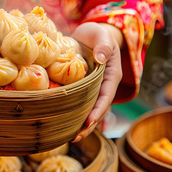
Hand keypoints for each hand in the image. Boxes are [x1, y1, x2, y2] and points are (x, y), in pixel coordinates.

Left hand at [71, 22, 122, 141]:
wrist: (91, 34)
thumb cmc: (98, 33)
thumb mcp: (101, 35)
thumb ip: (104, 45)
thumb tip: (102, 58)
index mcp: (111, 75)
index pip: (106, 96)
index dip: (98, 111)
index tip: (89, 122)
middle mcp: (103, 85)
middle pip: (98, 109)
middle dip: (88, 125)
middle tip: (75, 138)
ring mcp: (93, 88)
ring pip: (88, 109)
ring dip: (80, 124)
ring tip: (68, 138)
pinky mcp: (82, 88)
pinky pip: (78, 103)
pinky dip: (72, 113)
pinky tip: (60, 123)